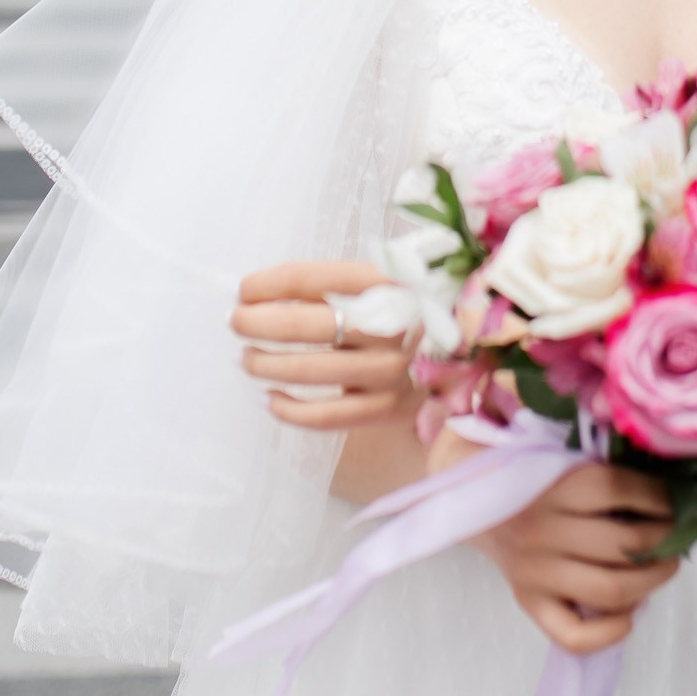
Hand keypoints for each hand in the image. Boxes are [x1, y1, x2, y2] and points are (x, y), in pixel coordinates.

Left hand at [232, 258, 417, 435]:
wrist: (459, 351)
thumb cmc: (399, 309)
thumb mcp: (376, 281)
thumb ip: (327, 284)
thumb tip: (255, 294)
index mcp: (390, 282)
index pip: (315, 279)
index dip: (270, 283)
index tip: (244, 288)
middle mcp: (394, 325)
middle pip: (311, 325)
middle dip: (260, 322)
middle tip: (237, 321)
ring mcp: (392, 370)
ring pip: (313, 371)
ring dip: (267, 364)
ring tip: (247, 357)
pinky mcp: (388, 409)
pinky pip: (327, 417)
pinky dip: (290, 410)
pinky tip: (271, 398)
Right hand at [469, 456, 680, 656]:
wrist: (481, 506)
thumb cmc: (539, 484)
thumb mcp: (569, 464)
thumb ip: (610, 475)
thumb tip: (672, 493)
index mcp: (557, 486)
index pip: (619, 489)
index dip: (659, 498)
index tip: (675, 503)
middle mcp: (544, 529)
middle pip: (623, 544)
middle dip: (664, 542)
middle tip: (677, 539)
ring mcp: (536, 571)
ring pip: (609, 589)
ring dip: (650, 582)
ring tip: (664, 569)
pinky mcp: (529, 602)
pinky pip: (574, 635)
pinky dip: (610, 632)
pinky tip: (628, 614)